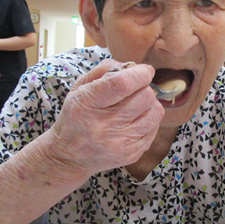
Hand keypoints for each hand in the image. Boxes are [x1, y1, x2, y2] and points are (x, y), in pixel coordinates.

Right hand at [43, 59, 164, 178]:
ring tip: (136, 105)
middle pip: (144, 96)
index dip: (140, 73)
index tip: (144, 70)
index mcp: (87, 103)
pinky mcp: (132, 154)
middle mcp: (104, 125)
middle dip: (144, 87)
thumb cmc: (76, 116)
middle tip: (135, 89)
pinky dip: (149, 119)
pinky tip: (135, 120)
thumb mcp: (80, 88)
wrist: (69, 157)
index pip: (123, 83)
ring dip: (149, 104)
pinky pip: (155, 128)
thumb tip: (133, 66)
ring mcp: (120, 143)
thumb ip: (104, 70)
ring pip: (155, 112)